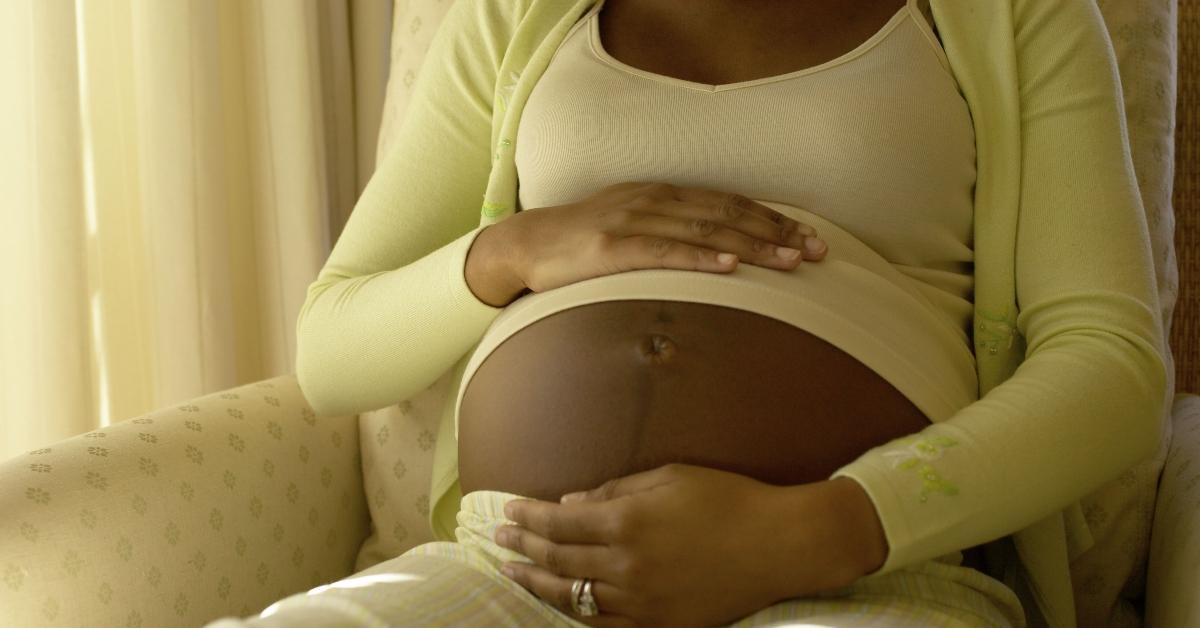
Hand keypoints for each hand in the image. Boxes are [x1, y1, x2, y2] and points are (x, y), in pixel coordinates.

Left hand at [494, 463, 870, 627]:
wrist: (779, 545)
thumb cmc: (727, 499)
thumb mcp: (669, 478)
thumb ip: (614, 491)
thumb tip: (568, 503)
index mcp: (626, 521)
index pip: (558, 522)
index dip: (528, 516)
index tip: (508, 511)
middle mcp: (625, 564)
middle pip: (558, 558)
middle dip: (523, 547)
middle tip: (498, 540)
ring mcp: (640, 600)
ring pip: (573, 596)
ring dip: (538, 583)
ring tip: (515, 573)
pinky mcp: (660, 624)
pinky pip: (605, 625)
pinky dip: (577, 615)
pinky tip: (561, 606)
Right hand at [506, 182, 827, 293]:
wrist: (526, 246)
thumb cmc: (582, 244)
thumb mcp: (632, 227)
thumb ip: (672, 234)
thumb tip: (720, 255)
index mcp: (662, 194)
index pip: (730, 203)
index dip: (773, 219)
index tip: (810, 238)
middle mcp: (653, 201)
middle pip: (727, 214)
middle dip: (776, 233)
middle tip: (817, 253)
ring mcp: (632, 222)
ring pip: (705, 231)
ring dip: (752, 246)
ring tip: (790, 261)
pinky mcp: (612, 250)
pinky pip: (665, 252)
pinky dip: (701, 258)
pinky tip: (730, 266)